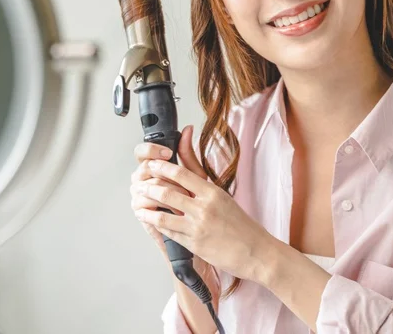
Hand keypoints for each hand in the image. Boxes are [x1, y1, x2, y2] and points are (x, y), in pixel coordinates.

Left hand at [133, 139, 275, 282]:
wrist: (255, 251)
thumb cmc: (239, 223)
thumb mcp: (222, 195)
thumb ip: (200, 175)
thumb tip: (188, 141)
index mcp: (212, 192)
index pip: (181, 173)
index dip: (161, 167)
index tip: (150, 165)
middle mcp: (204, 208)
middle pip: (168, 191)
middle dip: (148, 186)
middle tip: (138, 184)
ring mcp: (198, 227)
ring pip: (163, 213)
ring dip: (146, 207)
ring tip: (137, 203)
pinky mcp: (194, 244)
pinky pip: (169, 232)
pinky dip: (155, 224)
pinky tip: (148, 220)